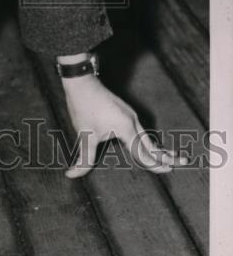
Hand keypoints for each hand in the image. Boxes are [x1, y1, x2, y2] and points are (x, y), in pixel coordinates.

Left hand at [60, 74, 188, 178]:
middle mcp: (132, 121)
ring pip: (147, 135)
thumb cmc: (84, 106)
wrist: (82, 81)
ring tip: (171, 155)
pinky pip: (140, 129)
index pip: (143, 152)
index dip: (154, 164)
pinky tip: (147, 143)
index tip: (167, 170)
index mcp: (127, 128)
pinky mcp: (125, 112)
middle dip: (166, 154)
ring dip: (158, 147)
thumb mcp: (85, 135)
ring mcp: (130, 115)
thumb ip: (84, 158)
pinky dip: (148, 139)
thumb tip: (73, 174)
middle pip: (152, 143)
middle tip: (182, 162)